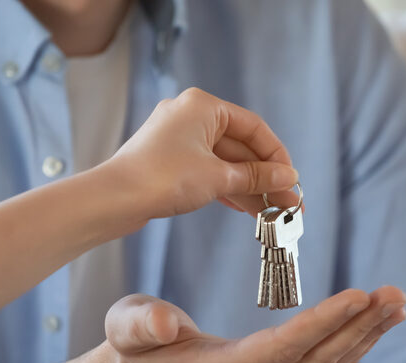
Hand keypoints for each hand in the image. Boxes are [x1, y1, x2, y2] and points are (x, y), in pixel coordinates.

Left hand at [99, 87, 298, 221]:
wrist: (113, 200)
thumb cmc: (161, 178)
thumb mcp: (219, 177)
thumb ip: (257, 177)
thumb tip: (289, 178)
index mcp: (203, 106)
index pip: (254, 127)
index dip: (277, 156)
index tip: (291, 179)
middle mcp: (191, 116)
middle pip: (241, 147)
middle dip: (265, 178)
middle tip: (289, 204)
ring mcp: (178, 140)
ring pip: (225, 163)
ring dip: (250, 188)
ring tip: (273, 214)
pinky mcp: (169, 162)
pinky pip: (209, 171)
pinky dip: (228, 188)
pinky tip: (247, 208)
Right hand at [103, 287, 405, 362]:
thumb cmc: (137, 347)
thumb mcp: (125, 328)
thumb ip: (140, 324)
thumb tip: (165, 323)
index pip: (281, 349)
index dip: (322, 323)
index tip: (358, 296)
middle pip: (316, 361)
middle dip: (360, 327)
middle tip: (394, 294)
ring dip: (366, 334)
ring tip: (397, 303)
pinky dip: (356, 342)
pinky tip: (379, 320)